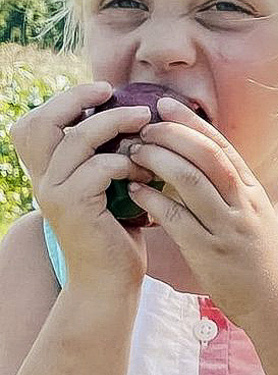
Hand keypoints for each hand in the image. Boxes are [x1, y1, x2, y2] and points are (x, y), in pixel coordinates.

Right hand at [9, 81, 153, 289]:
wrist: (111, 283)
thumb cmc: (117, 236)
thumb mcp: (108, 191)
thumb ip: (106, 160)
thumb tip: (133, 121)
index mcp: (47, 173)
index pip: (35, 124)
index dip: (63, 101)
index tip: (102, 91)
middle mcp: (42, 180)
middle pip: (41, 123)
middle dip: (77, 99)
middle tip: (113, 92)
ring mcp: (54, 193)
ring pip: (77, 140)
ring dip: (114, 125)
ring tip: (145, 122)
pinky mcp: (75, 207)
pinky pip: (99, 168)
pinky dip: (126, 162)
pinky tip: (146, 172)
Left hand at [126, 97, 277, 323]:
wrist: (277, 304)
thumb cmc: (260, 263)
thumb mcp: (256, 219)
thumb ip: (233, 193)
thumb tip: (201, 166)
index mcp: (254, 193)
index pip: (222, 147)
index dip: (192, 122)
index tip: (166, 105)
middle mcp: (245, 205)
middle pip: (207, 155)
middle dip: (172, 134)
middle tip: (143, 126)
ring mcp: (229, 228)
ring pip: (191, 180)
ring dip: (158, 160)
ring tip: (134, 152)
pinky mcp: (211, 252)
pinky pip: (178, 217)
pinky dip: (154, 200)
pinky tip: (136, 191)